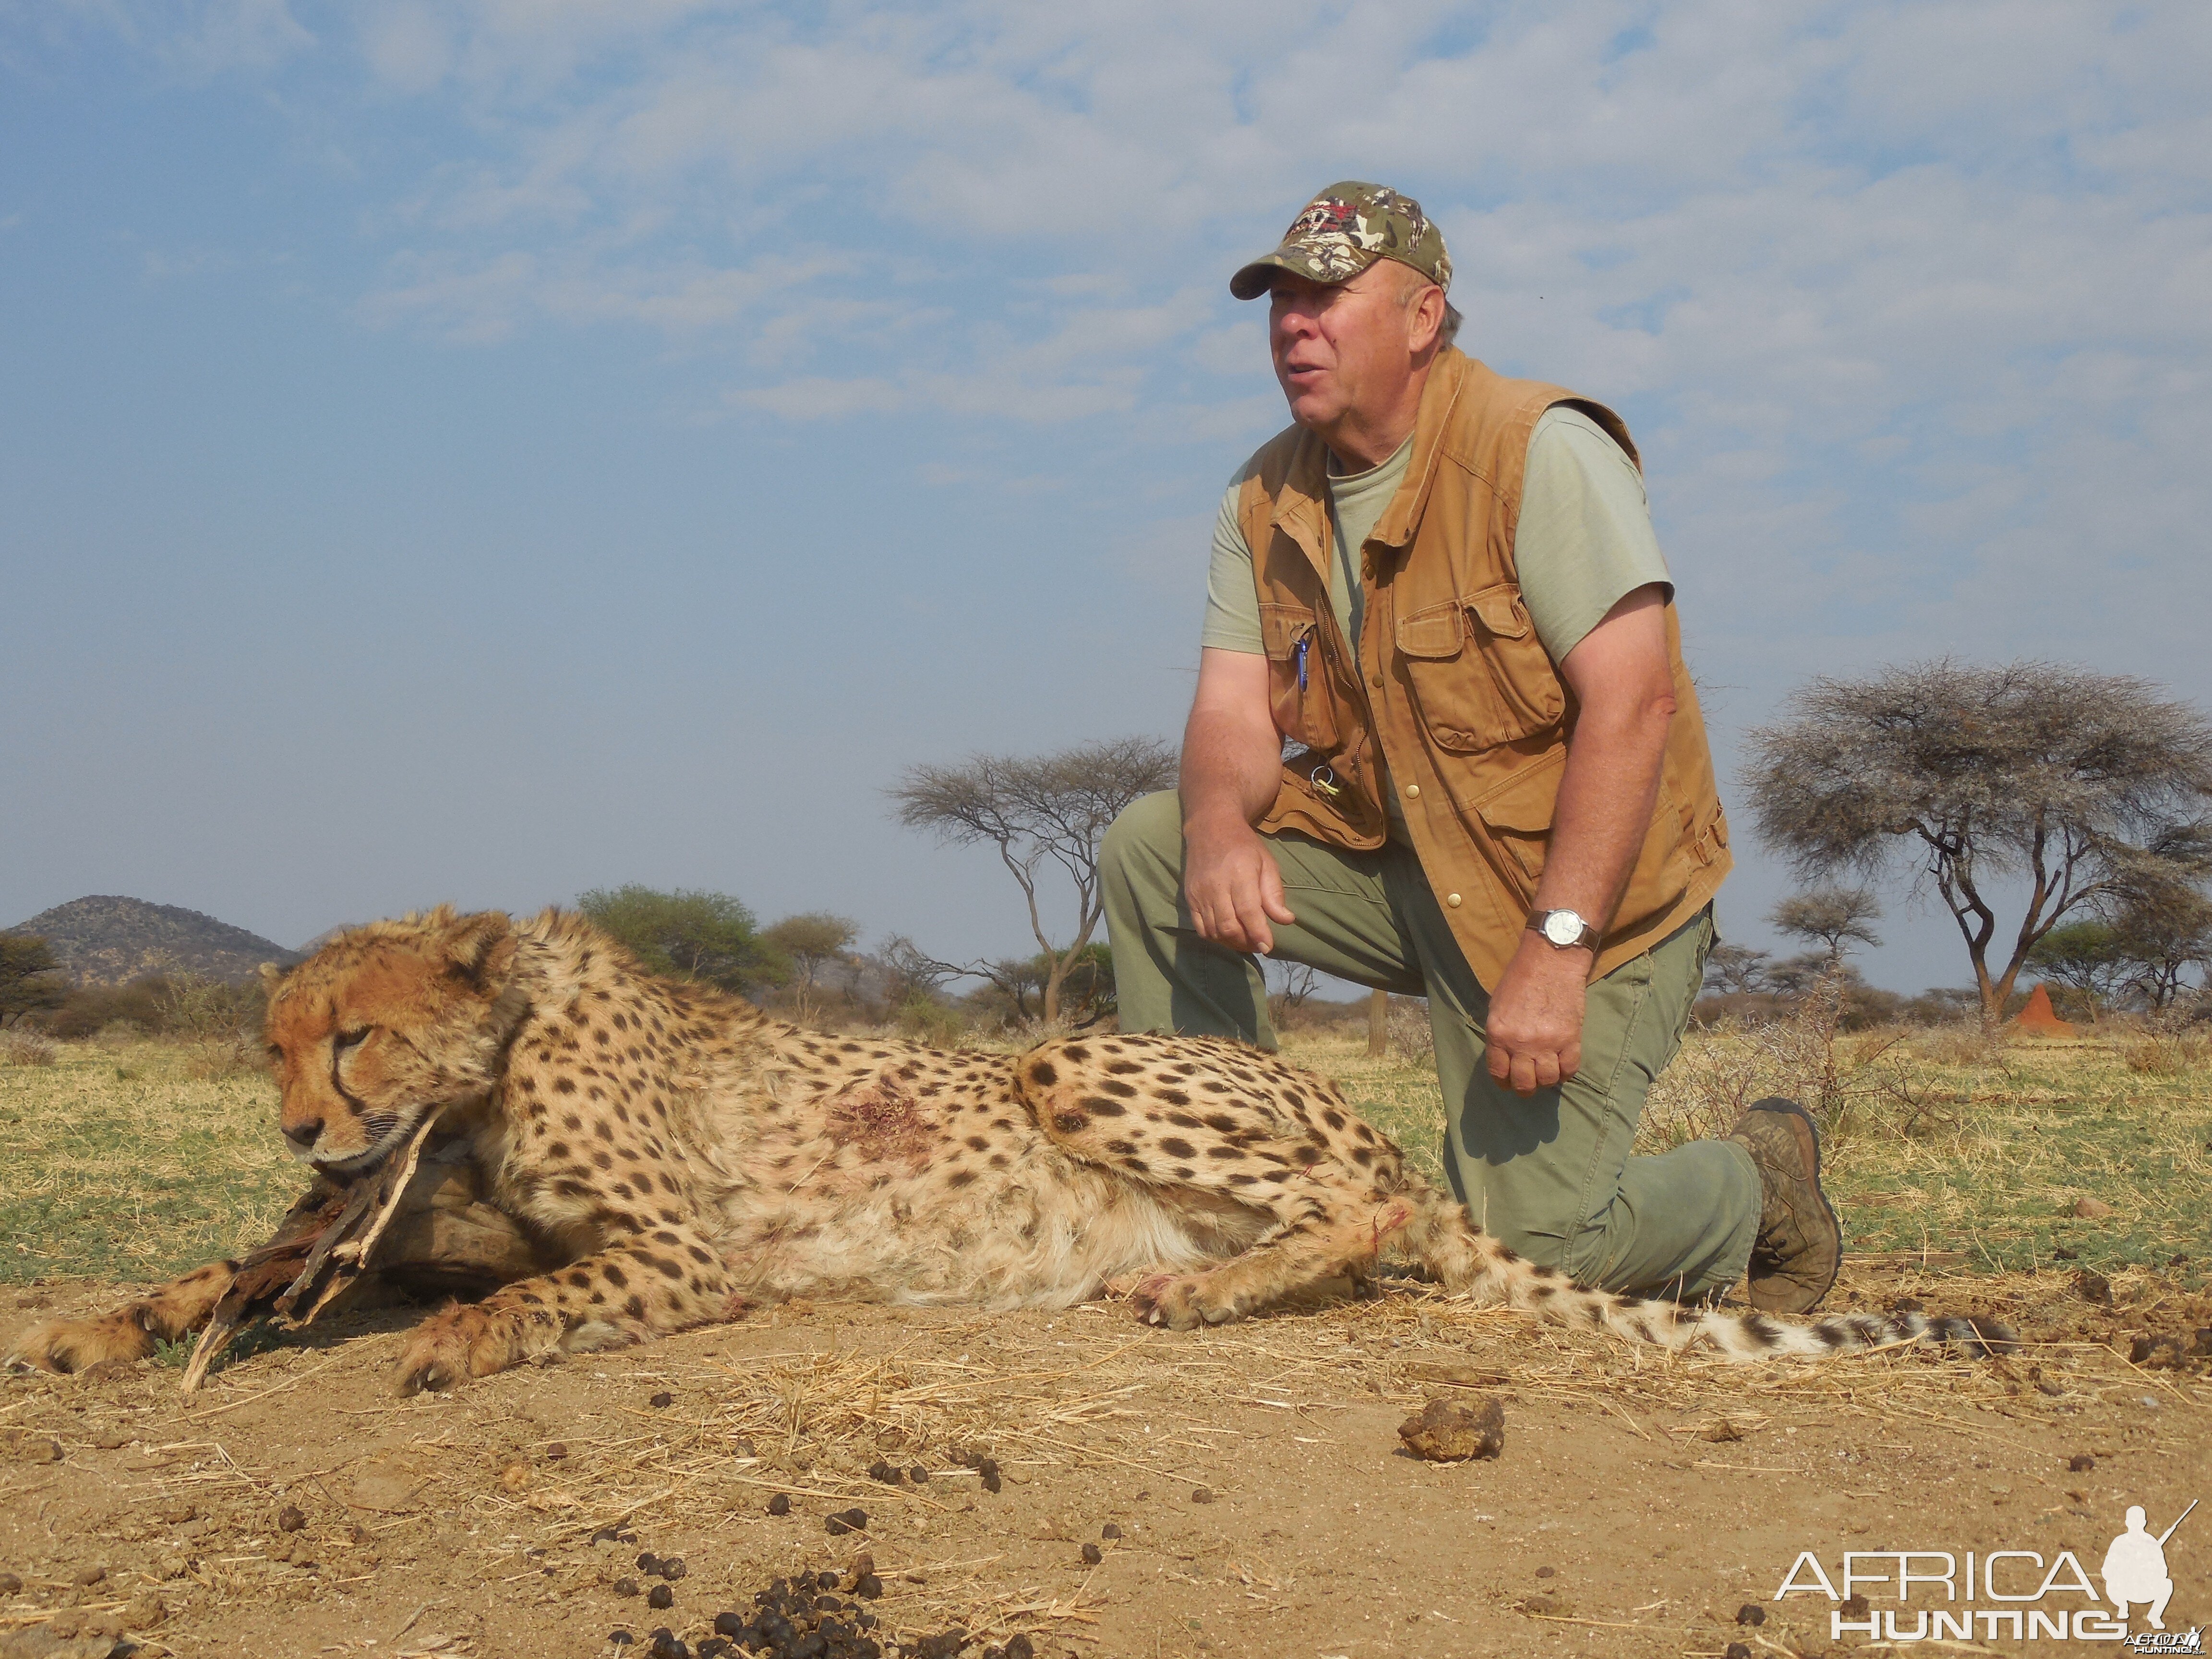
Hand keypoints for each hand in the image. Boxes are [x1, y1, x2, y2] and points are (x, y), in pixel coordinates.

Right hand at [1182, 814, 1295, 953]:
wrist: (1210, 828)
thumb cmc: (1244, 846)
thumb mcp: (1267, 863)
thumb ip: (1274, 893)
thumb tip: (1286, 920)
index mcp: (1239, 873)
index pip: (1248, 911)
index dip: (1258, 933)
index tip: (1268, 947)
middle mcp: (1215, 885)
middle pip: (1229, 926)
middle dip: (1246, 942)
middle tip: (1259, 944)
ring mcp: (1199, 893)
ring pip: (1214, 931)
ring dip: (1232, 943)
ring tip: (1246, 941)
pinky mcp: (1189, 898)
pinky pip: (1200, 928)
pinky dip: (1215, 937)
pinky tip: (1228, 935)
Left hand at [1484, 932, 1590, 1094]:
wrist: (1551, 959)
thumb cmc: (1520, 978)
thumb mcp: (1497, 1005)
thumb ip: (1499, 1032)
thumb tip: (1504, 1055)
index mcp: (1498, 1034)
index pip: (1499, 1073)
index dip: (1504, 1083)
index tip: (1509, 1083)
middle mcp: (1521, 1043)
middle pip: (1524, 1084)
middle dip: (1526, 1088)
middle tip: (1530, 1083)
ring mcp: (1548, 1043)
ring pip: (1548, 1080)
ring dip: (1547, 1080)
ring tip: (1547, 1071)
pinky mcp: (1571, 1038)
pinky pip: (1570, 1069)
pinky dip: (1566, 1072)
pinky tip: (1563, 1065)